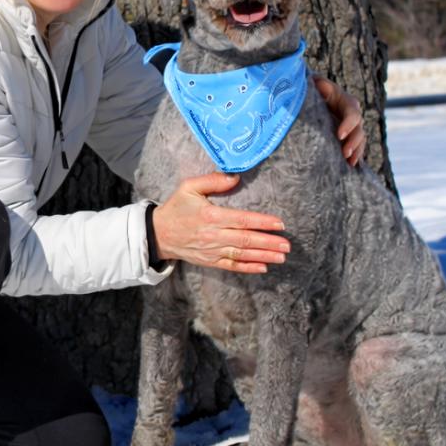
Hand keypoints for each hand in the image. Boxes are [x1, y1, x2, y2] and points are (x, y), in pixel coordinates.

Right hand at [152, 172, 290, 273]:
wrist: (158, 233)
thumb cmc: (176, 207)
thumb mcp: (189, 187)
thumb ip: (212, 180)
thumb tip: (235, 178)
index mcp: (210, 216)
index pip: (242, 220)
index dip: (262, 222)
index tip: (279, 223)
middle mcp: (213, 236)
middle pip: (246, 240)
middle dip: (269, 243)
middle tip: (287, 245)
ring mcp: (211, 251)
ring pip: (242, 255)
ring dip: (263, 256)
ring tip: (281, 257)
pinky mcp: (209, 261)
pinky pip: (231, 266)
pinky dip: (248, 268)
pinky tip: (263, 267)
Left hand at [312, 75, 365, 166]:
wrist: (314, 96)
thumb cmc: (313, 89)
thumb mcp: (316, 85)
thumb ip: (319, 85)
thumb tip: (321, 85)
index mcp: (347, 102)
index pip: (353, 114)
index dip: (348, 125)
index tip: (340, 135)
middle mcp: (352, 114)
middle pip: (359, 129)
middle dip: (353, 142)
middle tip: (345, 153)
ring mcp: (352, 127)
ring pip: (360, 140)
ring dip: (356, 152)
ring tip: (350, 162)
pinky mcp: (348, 136)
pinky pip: (356, 147)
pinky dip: (355, 156)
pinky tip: (351, 166)